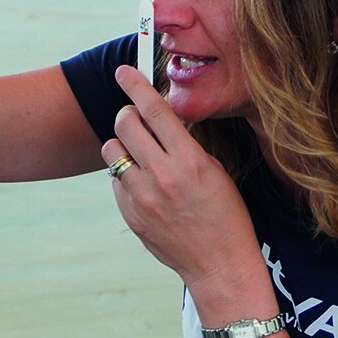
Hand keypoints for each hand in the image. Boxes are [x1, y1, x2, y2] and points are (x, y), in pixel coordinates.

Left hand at [104, 66, 259, 295]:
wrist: (219, 265)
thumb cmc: (225, 215)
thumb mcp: (215, 172)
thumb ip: (184, 146)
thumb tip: (158, 121)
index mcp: (189, 161)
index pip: (155, 111)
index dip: (136, 85)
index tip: (124, 72)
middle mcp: (161, 177)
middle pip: (124, 124)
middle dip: (128, 115)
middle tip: (137, 121)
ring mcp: (142, 198)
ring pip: (112, 151)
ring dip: (123, 147)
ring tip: (142, 158)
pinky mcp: (130, 215)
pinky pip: (115, 181)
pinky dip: (126, 177)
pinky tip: (146, 189)